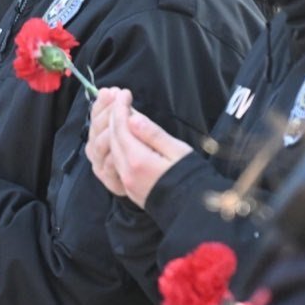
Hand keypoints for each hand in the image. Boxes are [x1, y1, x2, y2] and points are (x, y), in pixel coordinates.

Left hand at [86, 88, 193, 206]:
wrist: (193, 211)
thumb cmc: (191, 178)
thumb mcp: (177, 151)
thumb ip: (153, 135)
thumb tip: (133, 118)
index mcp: (139, 161)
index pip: (121, 128)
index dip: (120, 108)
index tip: (125, 93)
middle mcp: (127, 172)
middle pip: (112, 138)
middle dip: (113, 116)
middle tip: (118, 98)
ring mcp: (126, 182)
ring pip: (111, 149)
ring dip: (112, 129)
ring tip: (118, 112)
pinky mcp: (128, 188)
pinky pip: (115, 161)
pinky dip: (115, 144)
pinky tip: (121, 134)